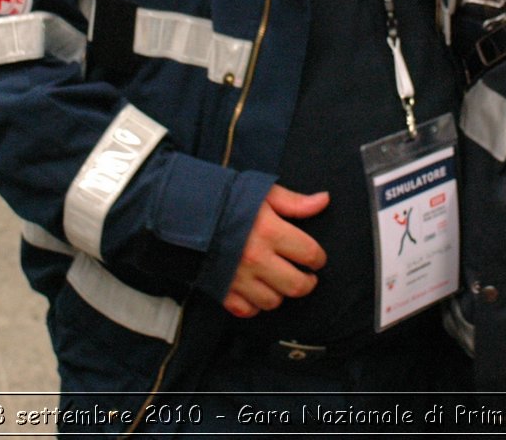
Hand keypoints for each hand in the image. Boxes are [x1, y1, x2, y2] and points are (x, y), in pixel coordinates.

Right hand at [221, 184, 327, 317]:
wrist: (181, 212)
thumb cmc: (224, 200)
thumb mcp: (262, 194)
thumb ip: (294, 202)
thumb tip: (323, 200)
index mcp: (269, 231)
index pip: (309, 254)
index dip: (318, 258)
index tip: (315, 258)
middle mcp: (257, 258)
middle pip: (296, 285)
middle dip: (307, 282)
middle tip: (306, 275)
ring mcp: (239, 278)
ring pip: (273, 301)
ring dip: (280, 293)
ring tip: (279, 281)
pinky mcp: (223, 290)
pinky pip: (248, 310)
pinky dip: (255, 305)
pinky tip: (256, 290)